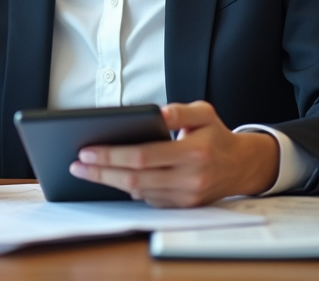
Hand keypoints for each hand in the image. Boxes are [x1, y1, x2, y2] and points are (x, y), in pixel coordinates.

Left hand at [67, 101, 279, 207]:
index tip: (88, 151)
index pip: (143, 156)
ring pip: (139, 192)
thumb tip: (156, 113)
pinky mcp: (183, 207)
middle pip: (135, 179)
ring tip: (86, 171)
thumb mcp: (204, 112)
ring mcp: (186, 197)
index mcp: (194, 152)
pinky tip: (112, 178)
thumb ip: (180, 110)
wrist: (241, 166)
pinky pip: (149, 200)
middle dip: (102, 172)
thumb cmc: (216, 135)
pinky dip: (129, 189)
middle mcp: (190, 178)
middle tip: (77, 165)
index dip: (112, 155)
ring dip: (110, 183)